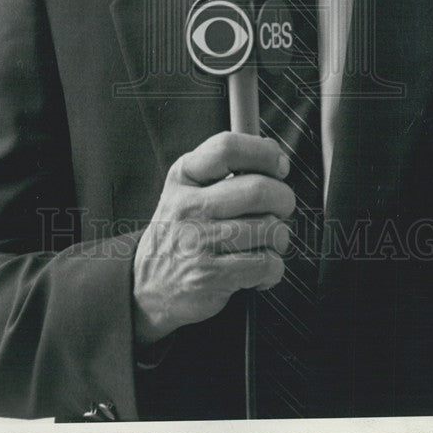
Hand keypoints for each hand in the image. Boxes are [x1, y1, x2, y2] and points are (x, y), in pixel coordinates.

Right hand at [133, 131, 293, 347]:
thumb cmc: (182, 230)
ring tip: (267, 243)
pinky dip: (274, 269)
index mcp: (184, 176)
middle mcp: (189, 205)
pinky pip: (267, 264)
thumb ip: (223, 167)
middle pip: (259, 189)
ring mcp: (198, 241)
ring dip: (280, 238)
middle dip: (284, 200)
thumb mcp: (187, 188)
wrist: (147, 285)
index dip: (265, 153)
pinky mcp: (210, 276)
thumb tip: (276, 158)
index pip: (228, 148)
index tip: (280, 166)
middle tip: (281, 209)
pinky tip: (259, 270)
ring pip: (269, 228)